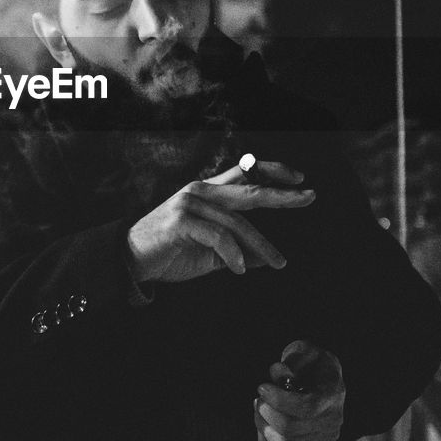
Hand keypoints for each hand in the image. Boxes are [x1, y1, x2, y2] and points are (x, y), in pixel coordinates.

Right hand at [126, 160, 313, 282]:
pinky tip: (241, 269)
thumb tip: (266, 258)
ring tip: (279, 262)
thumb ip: (236, 250)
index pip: (244, 174)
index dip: (272, 172)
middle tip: (309, 197)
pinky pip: (218, 237)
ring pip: (238, 221)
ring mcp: (190, 203)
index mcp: (207, 192)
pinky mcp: (181, 221)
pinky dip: (233, 254)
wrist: (131, 261)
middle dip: (282, 194)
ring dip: (262, 245)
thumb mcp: (210, 254)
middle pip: (249, 189)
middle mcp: (200, 190)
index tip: (299, 178)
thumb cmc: (170, 254)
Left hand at [254, 341, 345, 440]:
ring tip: (258, 409)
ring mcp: (325, 440)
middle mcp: (333, 421)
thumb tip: (277, 372)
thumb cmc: (311, 363)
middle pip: (290, 429)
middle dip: (266, 412)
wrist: (324, 379)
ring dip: (263, 427)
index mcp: (333, 393)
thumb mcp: (305, 351)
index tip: (262, 387)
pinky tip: (262, 425)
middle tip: (258, 399)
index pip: (306, 408)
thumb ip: (292, 359)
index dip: (279, 400)